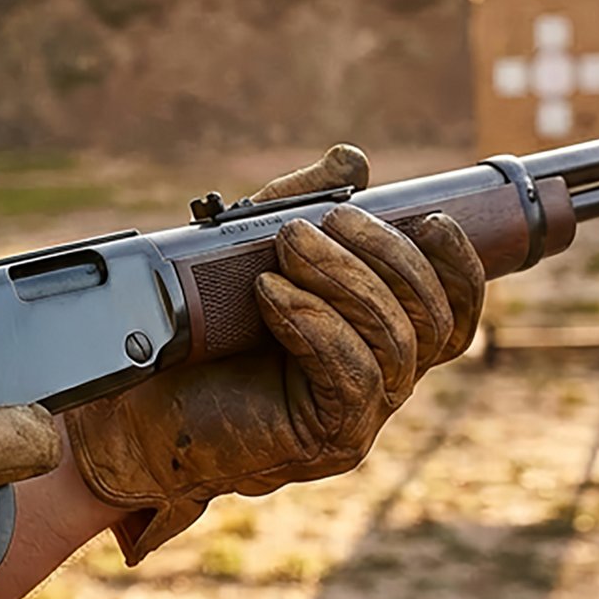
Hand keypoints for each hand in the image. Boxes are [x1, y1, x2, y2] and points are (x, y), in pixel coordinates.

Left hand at [67, 145, 483, 561]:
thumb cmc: (197, 337)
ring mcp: (362, 414)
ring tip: (287, 246)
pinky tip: (271, 294)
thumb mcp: (247, 253)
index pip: (454, 309)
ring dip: (344, 280)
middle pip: (434, 318)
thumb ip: (300, 205)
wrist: (140, 407)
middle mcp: (384, 379)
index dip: (458, 264)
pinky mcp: (330, 438)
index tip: (430, 218)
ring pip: (397, 342)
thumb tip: (353, 161)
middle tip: (319, 222)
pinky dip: (317, 323)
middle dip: (386, 256)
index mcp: (379, 337)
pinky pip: (353, 376)